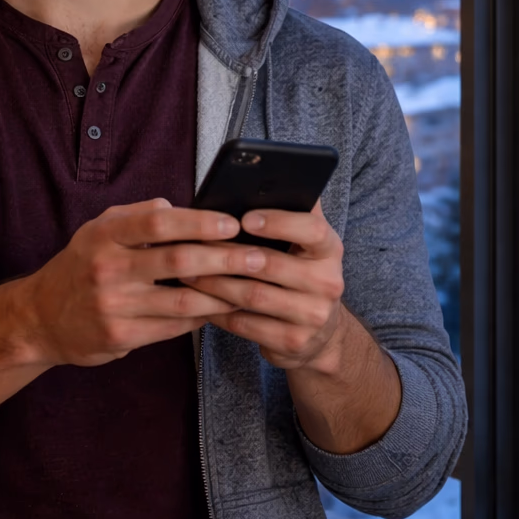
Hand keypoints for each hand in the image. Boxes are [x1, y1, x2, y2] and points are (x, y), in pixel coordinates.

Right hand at [21, 198, 259, 367]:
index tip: (232, 223)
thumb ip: (136, 214)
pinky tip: (222, 308)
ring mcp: (114, 305)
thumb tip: (178, 206)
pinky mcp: (121, 336)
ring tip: (251, 286)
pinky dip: (202, 316)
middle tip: (257, 257)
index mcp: (105, 235)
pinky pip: (173, 325)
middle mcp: (108, 268)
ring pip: (183, 298)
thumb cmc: (80, 267)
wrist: (39, 319)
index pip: (159, 221)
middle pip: (179, 260)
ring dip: (223, 293)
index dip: (199, 221)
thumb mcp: (98, 230)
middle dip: (225, 258)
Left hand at [182, 202, 347, 371]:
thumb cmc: (301, 274)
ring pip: (253, 296)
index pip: (312, 230)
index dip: (279, 222)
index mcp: (330, 250)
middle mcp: (328, 282)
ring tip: (187, 272)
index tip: (244, 218)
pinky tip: (200, 301)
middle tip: (193, 246)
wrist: (320, 334)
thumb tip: (265, 176)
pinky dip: (218, 312)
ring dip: (215, 283)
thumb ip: (293, 212)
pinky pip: (246, 324)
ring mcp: (313, 316)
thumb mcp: (306, 245)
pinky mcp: (293, 342)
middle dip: (227, 255)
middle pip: (273, 265)